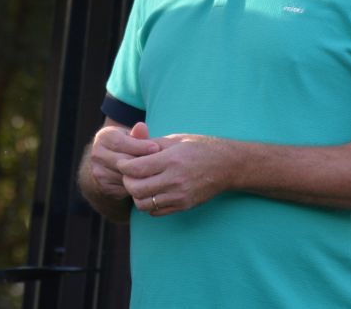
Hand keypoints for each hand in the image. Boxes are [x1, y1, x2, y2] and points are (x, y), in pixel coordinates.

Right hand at [85, 122, 159, 200]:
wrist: (109, 164)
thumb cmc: (126, 145)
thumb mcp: (131, 137)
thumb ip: (137, 134)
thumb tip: (142, 126)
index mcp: (103, 137)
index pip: (120, 142)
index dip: (139, 146)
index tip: (156, 147)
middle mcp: (97, 154)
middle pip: (122, 160)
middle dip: (142, 162)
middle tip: (160, 162)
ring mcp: (99, 171)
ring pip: (123, 176)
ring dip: (141, 175)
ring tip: (156, 171)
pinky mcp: (104, 186)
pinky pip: (124, 187)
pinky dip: (136, 185)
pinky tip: (147, 181)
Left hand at [118, 133, 233, 215]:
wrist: (227, 166)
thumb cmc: (200, 148)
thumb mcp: (176, 139)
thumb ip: (151, 144)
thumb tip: (129, 144)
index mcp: (171, 160)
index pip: (136, 168)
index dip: (123, 165)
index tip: (123, 162)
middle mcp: (175, 180)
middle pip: (136, 189)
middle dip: (127, 181)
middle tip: (128, 174)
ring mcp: (180, 196)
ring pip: (143, 204)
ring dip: (136, 195)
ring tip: (139, 184)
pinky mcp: (183, 206)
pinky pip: (156, 212)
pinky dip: (148, 204)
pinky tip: (151, 192)